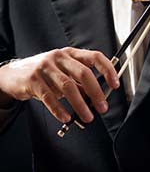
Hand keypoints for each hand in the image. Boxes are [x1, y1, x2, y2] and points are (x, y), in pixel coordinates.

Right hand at [0, 48, 118, 122]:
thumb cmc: (44, 74)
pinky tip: (66, 117)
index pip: (95, 57)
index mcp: (70, 53)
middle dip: (96, 93)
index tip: (115, 84)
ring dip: (80, 105)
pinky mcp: (33, 80)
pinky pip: (49, 97)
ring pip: (68, 87)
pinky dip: (60, 110)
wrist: (12, 75)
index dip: (108, 70)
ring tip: (87, 117)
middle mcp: (59, 57)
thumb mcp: (63, 73)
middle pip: (84, 73)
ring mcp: (45, 68)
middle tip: (102, 107)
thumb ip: (80, 83)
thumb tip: (97, 98)